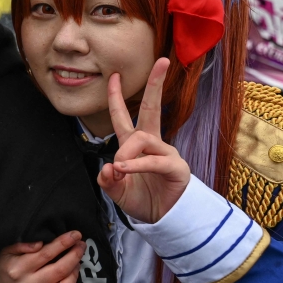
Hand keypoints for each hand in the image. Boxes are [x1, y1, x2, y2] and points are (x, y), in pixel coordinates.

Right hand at [0, 232, 85, 282]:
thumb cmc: (6, 266)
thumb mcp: (6, 251)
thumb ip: (21, 245)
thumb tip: (40, 243)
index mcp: (18, 269)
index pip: (45, 254)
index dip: (63, 243)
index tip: (75, 234)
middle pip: (59, 270)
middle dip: (74, 255)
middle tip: (81, 245)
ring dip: (75, 273)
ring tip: (76, 261)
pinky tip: (71, 280)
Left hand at [98, 58, 190, 222]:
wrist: (165, 220)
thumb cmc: (143, 201)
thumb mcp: (117, 191)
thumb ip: (108, 180)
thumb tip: (106, 167)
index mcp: (135, 146)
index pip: (123, 116)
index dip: (117, 97)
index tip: (114, 76)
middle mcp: (152, 144)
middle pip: (152, 108)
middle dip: (155, 85)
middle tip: (162, 62)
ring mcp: (166, 153)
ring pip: (142, 138)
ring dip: (125, 153)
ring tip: (119, 169)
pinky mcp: (175, 167)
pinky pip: (153, 160)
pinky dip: (136, 164)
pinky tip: (124, 169)